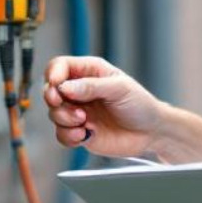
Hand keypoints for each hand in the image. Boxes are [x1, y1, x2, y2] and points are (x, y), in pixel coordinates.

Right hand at [43, 56, 163, 157]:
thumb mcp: (119, 89)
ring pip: (54, 114)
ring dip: (64, 119)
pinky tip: (83, 134)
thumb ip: (92, 86)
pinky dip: (68, 136)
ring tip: (84, 121)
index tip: (56, 85)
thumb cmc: (140, 105)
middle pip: (50, 90)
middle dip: (53, 99)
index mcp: (89, 72)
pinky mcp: (80, 132)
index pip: (60, 66)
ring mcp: (78, 112)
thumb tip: (65, 87)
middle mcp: (80, 91)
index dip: (53, 74)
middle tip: (63, 104)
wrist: (151, 133)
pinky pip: (61, 134)